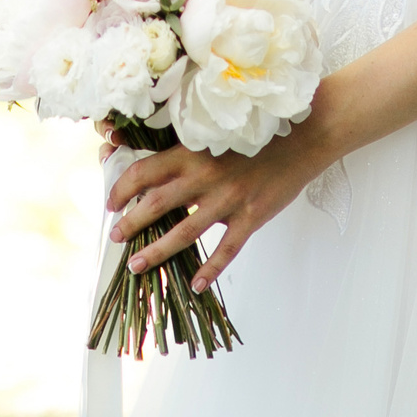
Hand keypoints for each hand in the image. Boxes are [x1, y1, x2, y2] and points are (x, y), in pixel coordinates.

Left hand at [105, 121, 329, 291]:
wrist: (305, 135)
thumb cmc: (258, 131)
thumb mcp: (216, 132)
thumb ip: (188, 148)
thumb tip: (156, 164)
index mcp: (192, 151)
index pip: (144, 172)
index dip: (121, 189)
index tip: (111, 202)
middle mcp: (205, 176)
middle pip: (156, 204)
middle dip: (130, 223)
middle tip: (115, 236)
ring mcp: (228, 200)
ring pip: (184, 232)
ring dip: (156, 251)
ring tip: (136, 265)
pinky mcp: (251, 217)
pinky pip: (225, 250)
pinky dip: (209, 270)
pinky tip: (194, 285)